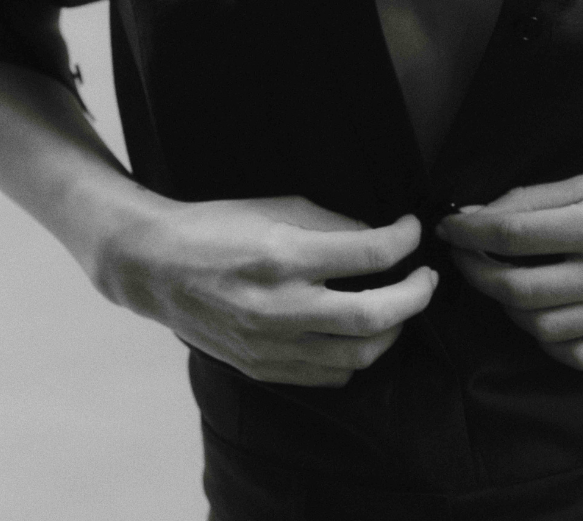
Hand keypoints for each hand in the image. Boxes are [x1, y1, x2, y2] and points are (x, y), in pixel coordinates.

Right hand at [91, 193, 435, 387]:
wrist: (156, 268)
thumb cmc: (217, 228)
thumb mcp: (277, 207)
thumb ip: (332, 226)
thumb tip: (378, 241)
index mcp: (284, 256)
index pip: (370, 253)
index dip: (404, 240)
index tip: (412, 230)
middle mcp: (280, 307)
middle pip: (375, 317)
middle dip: (415, 296)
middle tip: (426, 278)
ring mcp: (271, 345)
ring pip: (358, 356)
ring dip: (391, 330)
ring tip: (397, 306)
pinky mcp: (263, 369)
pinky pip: (328, 375)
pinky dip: (355, 356)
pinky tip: (358, 332)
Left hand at [437, 159, 582, 370]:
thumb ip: (540, 198)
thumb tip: (483, 212)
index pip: (515, 236)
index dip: (472, 231)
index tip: (451, 225)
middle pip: (520, 289)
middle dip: (479, 273)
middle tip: (464, 255)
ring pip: (543, 329)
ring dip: (507, 307)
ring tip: (499, 280)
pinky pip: (578, 354)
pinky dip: (545, 339)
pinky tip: (537, 312)